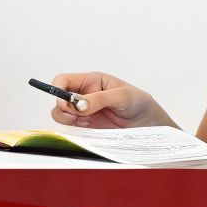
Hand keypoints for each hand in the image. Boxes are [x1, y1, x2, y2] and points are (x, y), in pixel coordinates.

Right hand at [47, 72, 174, 129]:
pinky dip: (72, 127)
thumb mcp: (122, 96)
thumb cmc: (138, 102)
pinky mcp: (86, 126)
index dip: (58, 89)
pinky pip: (70, 126)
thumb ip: (99, 98)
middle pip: (59, 98)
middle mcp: (84, 94)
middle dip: (62, 106)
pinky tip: (86, 126)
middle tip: (76, 114)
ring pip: (61, 113)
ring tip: (83, 121)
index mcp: (91, 81)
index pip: (64, 80)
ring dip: (66, 117)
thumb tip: (78, 104)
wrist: (148, 124)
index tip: (65, 102)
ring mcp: (84, 111)